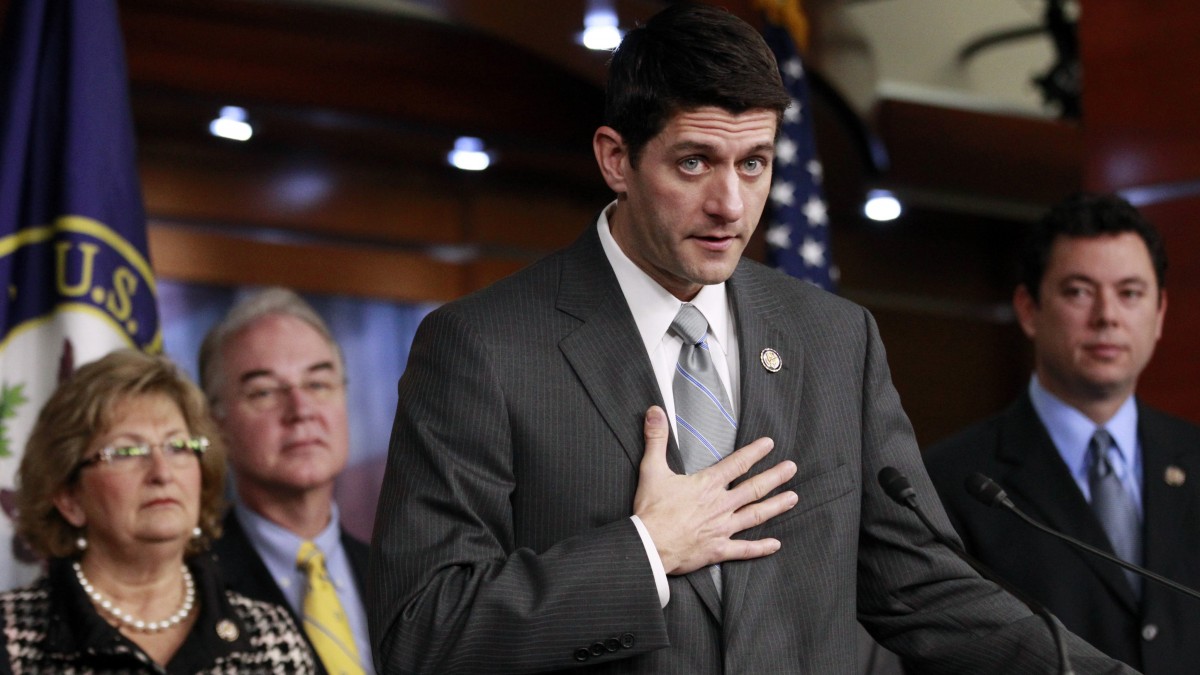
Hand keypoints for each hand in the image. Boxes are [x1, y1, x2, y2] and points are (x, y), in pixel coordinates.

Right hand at [633, 405, 797, 574]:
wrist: (649, 545)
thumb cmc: (651, 509)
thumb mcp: (651, 469)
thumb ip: (656, 439)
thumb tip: (654, 411)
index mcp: (707, 485)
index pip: (737, 464)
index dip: (755, 452)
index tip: (770, 444)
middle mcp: (720, 505)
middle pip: (754, 488)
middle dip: (775, 476)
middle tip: (792, 468)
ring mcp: (722, 528)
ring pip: (755, 515)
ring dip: (776, 506)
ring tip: (793, 498)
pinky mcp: (718, 549)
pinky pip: (744, 549)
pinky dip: (761, 548)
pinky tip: (775, 545)